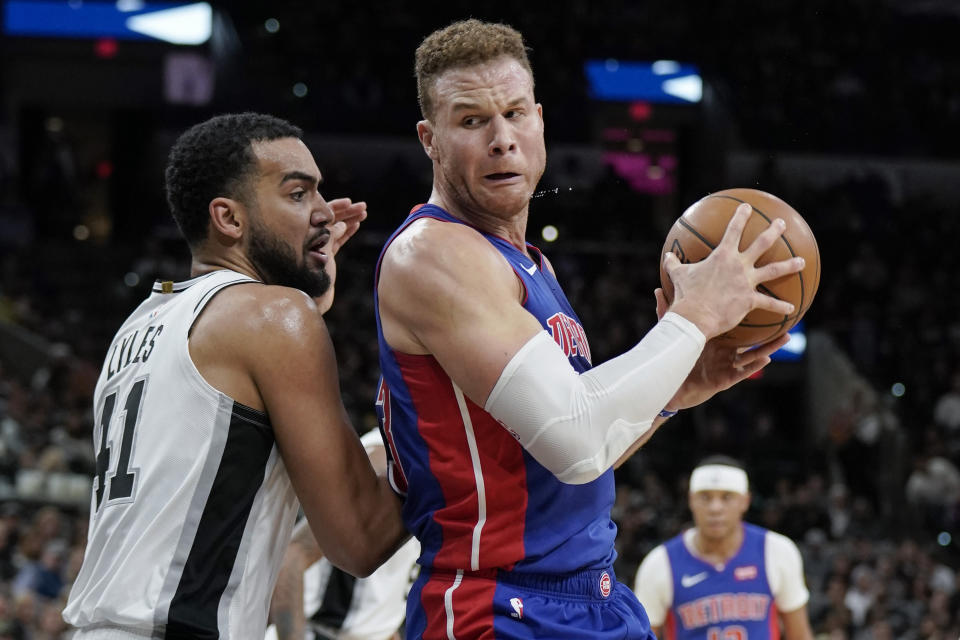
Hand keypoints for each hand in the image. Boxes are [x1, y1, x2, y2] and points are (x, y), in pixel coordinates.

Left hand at [314, 198, 366, 313]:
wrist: (311, 299)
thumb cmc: (310, 278)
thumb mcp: (319, 255)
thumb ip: (328, 237)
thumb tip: (341, 224)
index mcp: (305, 234)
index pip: (321, 214)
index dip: (335, 207)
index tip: (348, 202)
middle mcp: (311, 238)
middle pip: (330, 219)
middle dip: (347, 211)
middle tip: (362, 206)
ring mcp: (319, 246)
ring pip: (336, 228)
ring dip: (350, 219)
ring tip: (364, 212)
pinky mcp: (326, 256)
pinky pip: (338, 239)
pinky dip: (348, 231)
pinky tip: (357, 224)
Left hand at [656, 286, 787, 409]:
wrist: (668, 385)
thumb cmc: (672, 359)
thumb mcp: (672, 334)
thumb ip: (667, 313)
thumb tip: (658, 289)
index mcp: (715, 339)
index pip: (734, 323)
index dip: (745, 311)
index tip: (757, 293)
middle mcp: (724, 351)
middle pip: (750, 337)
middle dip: (767, 326)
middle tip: (785, 312)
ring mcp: (726, 365)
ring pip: (752, 355)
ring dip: (769, 347)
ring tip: (786, 337)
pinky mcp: (725, 379)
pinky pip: (743, 372)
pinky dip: (755, 366)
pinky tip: (767, 359)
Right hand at [664, 203, 803, 338]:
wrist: (694, 316)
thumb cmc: (686, 295)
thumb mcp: (678, 275)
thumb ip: (674, 264)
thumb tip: (666, 256)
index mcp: (722, 256)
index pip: (733, 230)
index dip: (741, 217)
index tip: (747, 207)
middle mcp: (738, 265)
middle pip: (762, 244)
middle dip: (774, 231)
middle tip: (782, 224)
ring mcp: (746, 282)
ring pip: (773, 270)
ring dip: (789, 265)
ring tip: (802, 261)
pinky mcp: (749, 300)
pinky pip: (768, 302)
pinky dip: (780, 306)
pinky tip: (792, 308)